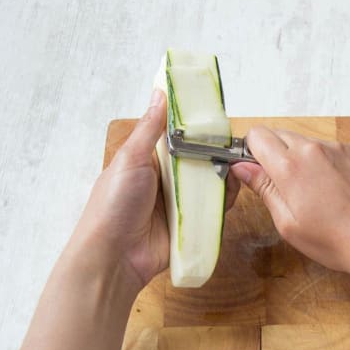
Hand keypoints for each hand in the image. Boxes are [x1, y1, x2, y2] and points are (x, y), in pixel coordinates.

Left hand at [72, 89, 239, 287]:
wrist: (115, 256)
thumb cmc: (113, 205)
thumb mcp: (130, 159)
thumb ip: (149, 128)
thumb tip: (160, 93)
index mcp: (148, 161)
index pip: (177, 138)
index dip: (196, 128)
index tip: (216, 116)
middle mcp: (165, 181)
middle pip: (198, 161)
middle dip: (215, 153)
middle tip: (233, 144)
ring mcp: (179, 204)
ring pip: (209, 185)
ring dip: (222, 177)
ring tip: (236, 166)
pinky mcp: (190, 225)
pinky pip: (212, 211)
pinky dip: (223, 202)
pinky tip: (231, 192)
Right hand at [230, 126, 349, 277]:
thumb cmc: (335, 241)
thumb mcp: (288, 223)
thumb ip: (264, 188)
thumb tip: (242, 167)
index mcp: (290, 167)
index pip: (257, 135)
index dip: (253, 152)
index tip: (259, 171)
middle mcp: (314, 149)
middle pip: (281, 135)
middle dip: (277, 155)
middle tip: (289, 188)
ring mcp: (340, 148)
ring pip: (309, 142)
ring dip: (305, 160)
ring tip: (320, 193)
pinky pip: (334, 149)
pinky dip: (330, 163)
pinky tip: (340, 190)